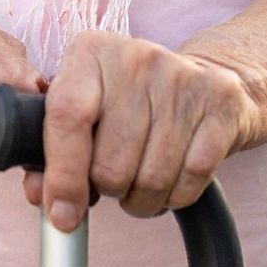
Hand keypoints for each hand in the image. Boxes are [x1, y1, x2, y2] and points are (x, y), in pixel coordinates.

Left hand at [23, 31, 264, 230]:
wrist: (208, 75)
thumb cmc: (131, 100)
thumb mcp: (87, 110)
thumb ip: (53, 153)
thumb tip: (44, 200)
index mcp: (90, 53)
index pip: (67, 116)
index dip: (62, 174)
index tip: (62, 214)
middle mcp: (136, 59)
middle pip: (111, 162)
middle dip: (108, 189)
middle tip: (112, 183)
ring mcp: (183, 78)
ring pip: (152, 178)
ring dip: (141, 200)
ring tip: (139, 185)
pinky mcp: (222, 103)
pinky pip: (191, 179)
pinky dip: (175, 197)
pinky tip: (170, 183)